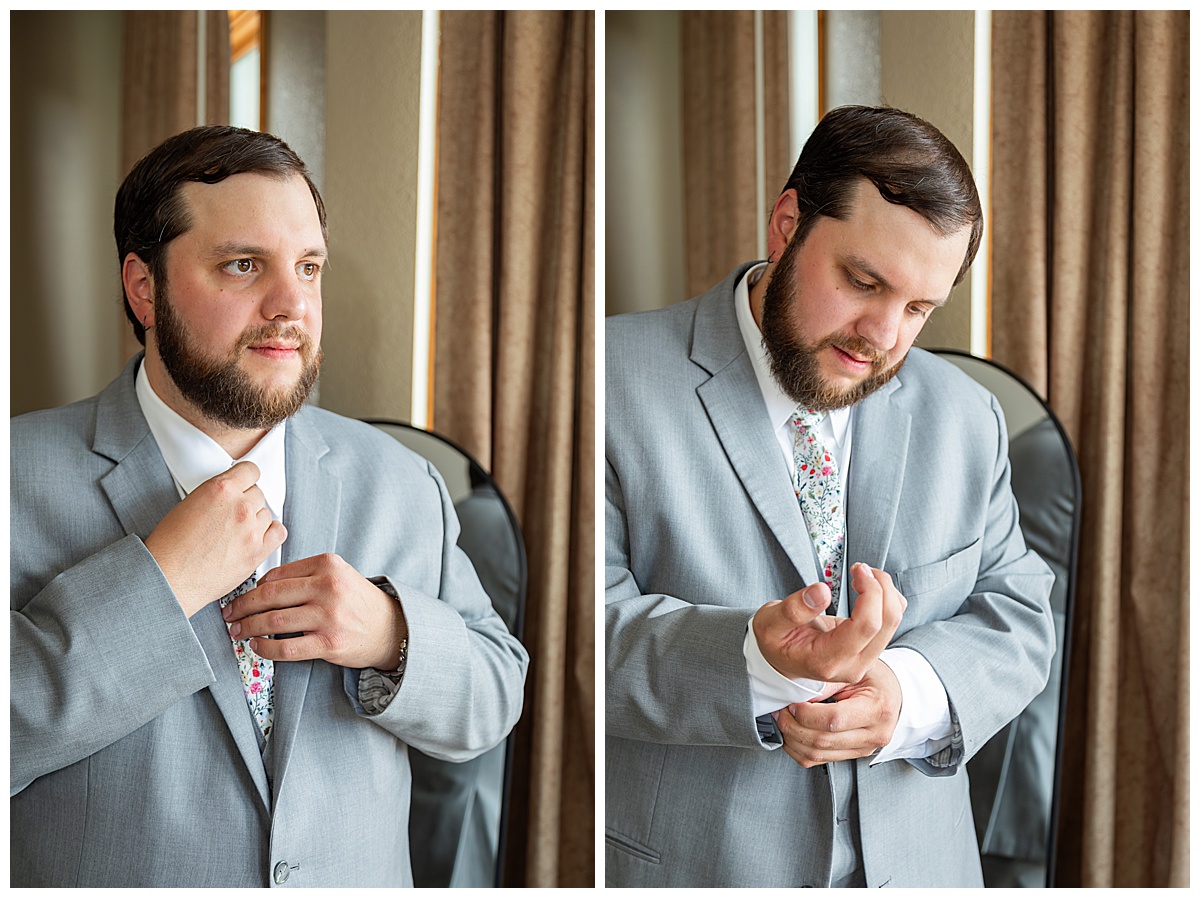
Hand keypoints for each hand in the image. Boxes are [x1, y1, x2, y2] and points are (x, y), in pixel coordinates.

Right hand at [145, 461, 286, 617]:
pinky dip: (269, 534)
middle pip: (258, 494)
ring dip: (255, 520)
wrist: (168, 578)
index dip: (245, 478)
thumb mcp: (188, 504)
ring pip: (266, 513)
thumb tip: (231, 494)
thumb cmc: (170, 546)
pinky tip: (255, 538)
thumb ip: (216, 495)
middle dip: (245, 502)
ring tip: (235, 532)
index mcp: (221, 489)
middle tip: (230, 515)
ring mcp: (251, 530)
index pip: (250, 470)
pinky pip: (278, 533)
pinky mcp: (257, 551)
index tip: (244, 484)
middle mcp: (240, 507)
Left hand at [221, 553, 406, 669]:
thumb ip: (305, 575)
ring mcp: (329, 616)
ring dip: (248, 627)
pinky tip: (257, 647)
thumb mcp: (338, 575)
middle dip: (242, 606)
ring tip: (237, 632)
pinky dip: (265, 648)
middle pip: (270, 596)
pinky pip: (286, 647)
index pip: (277, 574)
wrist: (390, 628)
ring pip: (273, 620)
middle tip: (229, 614)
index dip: (252, 587)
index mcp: (327, 565)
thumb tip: (261, 587)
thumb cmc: (358, 602)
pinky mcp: (329, 643)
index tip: (240, 596)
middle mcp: (328, 587)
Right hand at [751, 562, 905, 683]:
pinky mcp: (870, 649)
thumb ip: (793, 609)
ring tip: (861, 574)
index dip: (869, 592)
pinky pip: (892, 620)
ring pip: (894, 620)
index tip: (856, 569)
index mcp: (827, 660)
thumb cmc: (774, 640)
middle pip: (887, 621)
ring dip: (885, 590)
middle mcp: (853, 665)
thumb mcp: (769, 623)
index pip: (866, 626)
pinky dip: (887, 598)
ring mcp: (864, 660)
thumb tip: (822, 591)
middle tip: (859, 567)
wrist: (780, 658)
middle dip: (880, 586)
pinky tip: (867, 588)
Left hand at [772, 659, 902, 767]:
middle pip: (823, 741)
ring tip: (783, 720)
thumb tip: (798, 694)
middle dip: (793, 726)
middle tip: (781, 710)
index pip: (834, 720)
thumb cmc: (875, 678)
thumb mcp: (855, 669)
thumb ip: (828, 682)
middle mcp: (874, 734)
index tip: (793, 703)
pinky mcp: (853, 755)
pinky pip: (818, 761)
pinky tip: (791, 734)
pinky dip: (798, 750)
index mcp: (878, 709)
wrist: (892, 694)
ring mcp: (864, 749)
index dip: (807, 714)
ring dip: (792, 740)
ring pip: (818, 755)